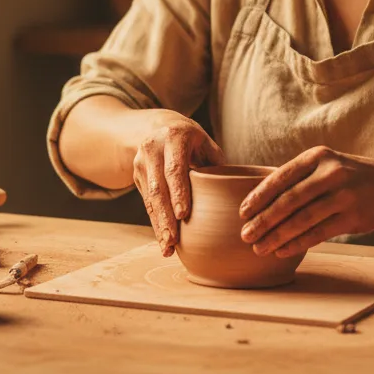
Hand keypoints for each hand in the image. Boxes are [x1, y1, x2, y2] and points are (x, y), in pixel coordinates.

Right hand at [132, 110, 224, 257]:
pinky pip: (146, 202)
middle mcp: (153, 148)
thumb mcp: (206, 145)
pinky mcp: (136, 175)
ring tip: (168, 247)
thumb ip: (217, 166)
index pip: (175, 168)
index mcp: (174, 137)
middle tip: (173, 241)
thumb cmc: (193, 141)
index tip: (182, 214)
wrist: (159, 126)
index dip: (178, 192)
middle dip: (165, 216)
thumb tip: (237, 195)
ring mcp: (141, 162)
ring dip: (158, 224)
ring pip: (150, 197)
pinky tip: (162, 240)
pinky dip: (155, 222)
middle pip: (158, 187)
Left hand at [238, 147, 373, 257]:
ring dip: (276, 236)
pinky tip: (281, 251)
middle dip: (263, 220)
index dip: (258, 196)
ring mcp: (343, 196)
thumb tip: (258, 199)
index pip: (280, 177)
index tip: (242, 212)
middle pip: (288, 201)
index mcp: (317, 157)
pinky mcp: (353, 217)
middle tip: (245, 235)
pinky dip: (297, 244)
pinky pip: (318, 233)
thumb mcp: (326, 166)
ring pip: (301, 220)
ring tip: (258, 248)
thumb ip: (298, 178)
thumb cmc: (348, 177)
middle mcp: (330, 173)